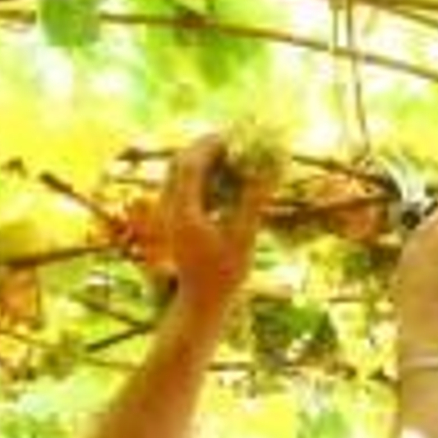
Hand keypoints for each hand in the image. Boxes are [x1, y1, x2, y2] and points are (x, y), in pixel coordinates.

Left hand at [165, 135, 268, 322]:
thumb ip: (253, 201)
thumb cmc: (225, 274)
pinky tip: (220, 177)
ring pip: (177, 172)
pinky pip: (181, 186)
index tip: (236, 136)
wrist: (201, 301)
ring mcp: (168, 214)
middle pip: (179, 162)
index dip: (213, 146)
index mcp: (184, 211)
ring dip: (200, 158)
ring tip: (228, 153)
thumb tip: (268, 170)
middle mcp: (170, 208)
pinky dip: (199, 174)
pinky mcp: (173, 219)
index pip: (192, 164)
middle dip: (204, 146)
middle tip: (232, 139)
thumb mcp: (244, 237)